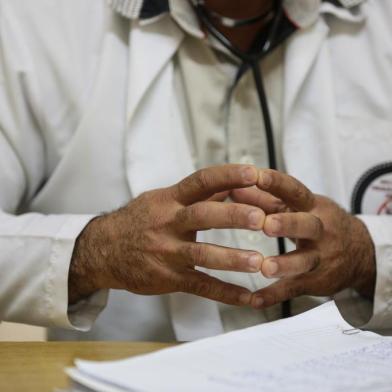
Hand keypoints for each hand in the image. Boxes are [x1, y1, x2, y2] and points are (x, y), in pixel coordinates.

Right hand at [68, 165, 266, 304]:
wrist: (102, 249)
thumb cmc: (138, 220)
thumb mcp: (161, 200)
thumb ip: (194, 194)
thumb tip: (229, 183)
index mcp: (170, 200)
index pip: (201, 182)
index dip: (228, 176)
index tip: (254, 173)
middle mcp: (169, 223)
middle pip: (203, 216)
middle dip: (232, 216)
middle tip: (261, 219)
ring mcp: (168, 252)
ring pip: (202, 255)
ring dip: (232, 259)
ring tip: (259, 262)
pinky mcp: (168, 277)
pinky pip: (200, 286)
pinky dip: (225, 293)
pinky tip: (248, 297)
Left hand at [231, 170, 375, 308]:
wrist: (359, 253)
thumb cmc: (318, 223)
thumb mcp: (298, 207)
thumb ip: (265, 198)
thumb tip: (233, 187)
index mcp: (311, 206)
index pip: (295, 191)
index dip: (276, 183)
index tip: (255, 175)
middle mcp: (319, 230)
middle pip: (306, 225)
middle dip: (288, 224)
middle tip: (267, 224)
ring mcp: (320, 257)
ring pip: (304, 261)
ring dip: (285, 265)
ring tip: (265, 267)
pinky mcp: (316, 281)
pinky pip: (295, 289)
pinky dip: (275, 296)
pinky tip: (254, 300)